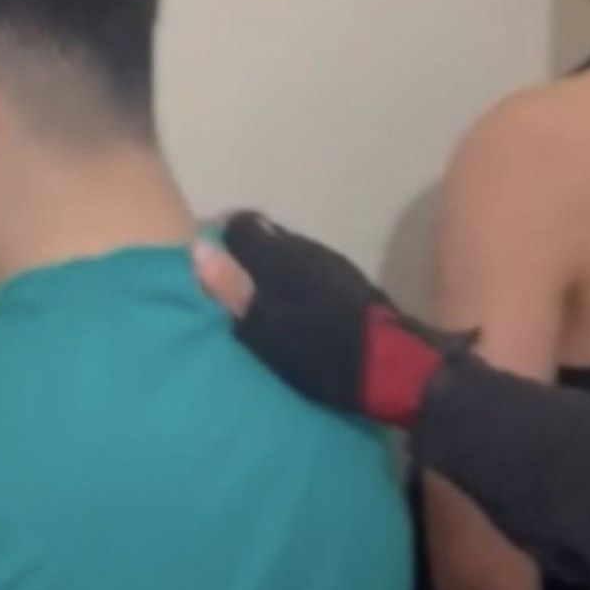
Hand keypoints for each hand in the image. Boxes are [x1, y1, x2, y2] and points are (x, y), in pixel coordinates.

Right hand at [193, 213, 458, 424]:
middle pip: (262, 236)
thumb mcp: (262, 329)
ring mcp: (330, 262)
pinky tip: (290, 309)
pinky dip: (290, 283)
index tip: (200, 258)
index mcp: (277, 255)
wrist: (391, 365)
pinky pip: (308, 270)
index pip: (238, 224)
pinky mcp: (349, 280)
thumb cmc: (317, 351)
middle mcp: (303, 247)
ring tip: (253, 299)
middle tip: (221, 284)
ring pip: (286, 253)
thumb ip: (230, 288)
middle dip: (240, 255)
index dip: (217, 235)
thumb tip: (198, 249)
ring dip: (267, 269)